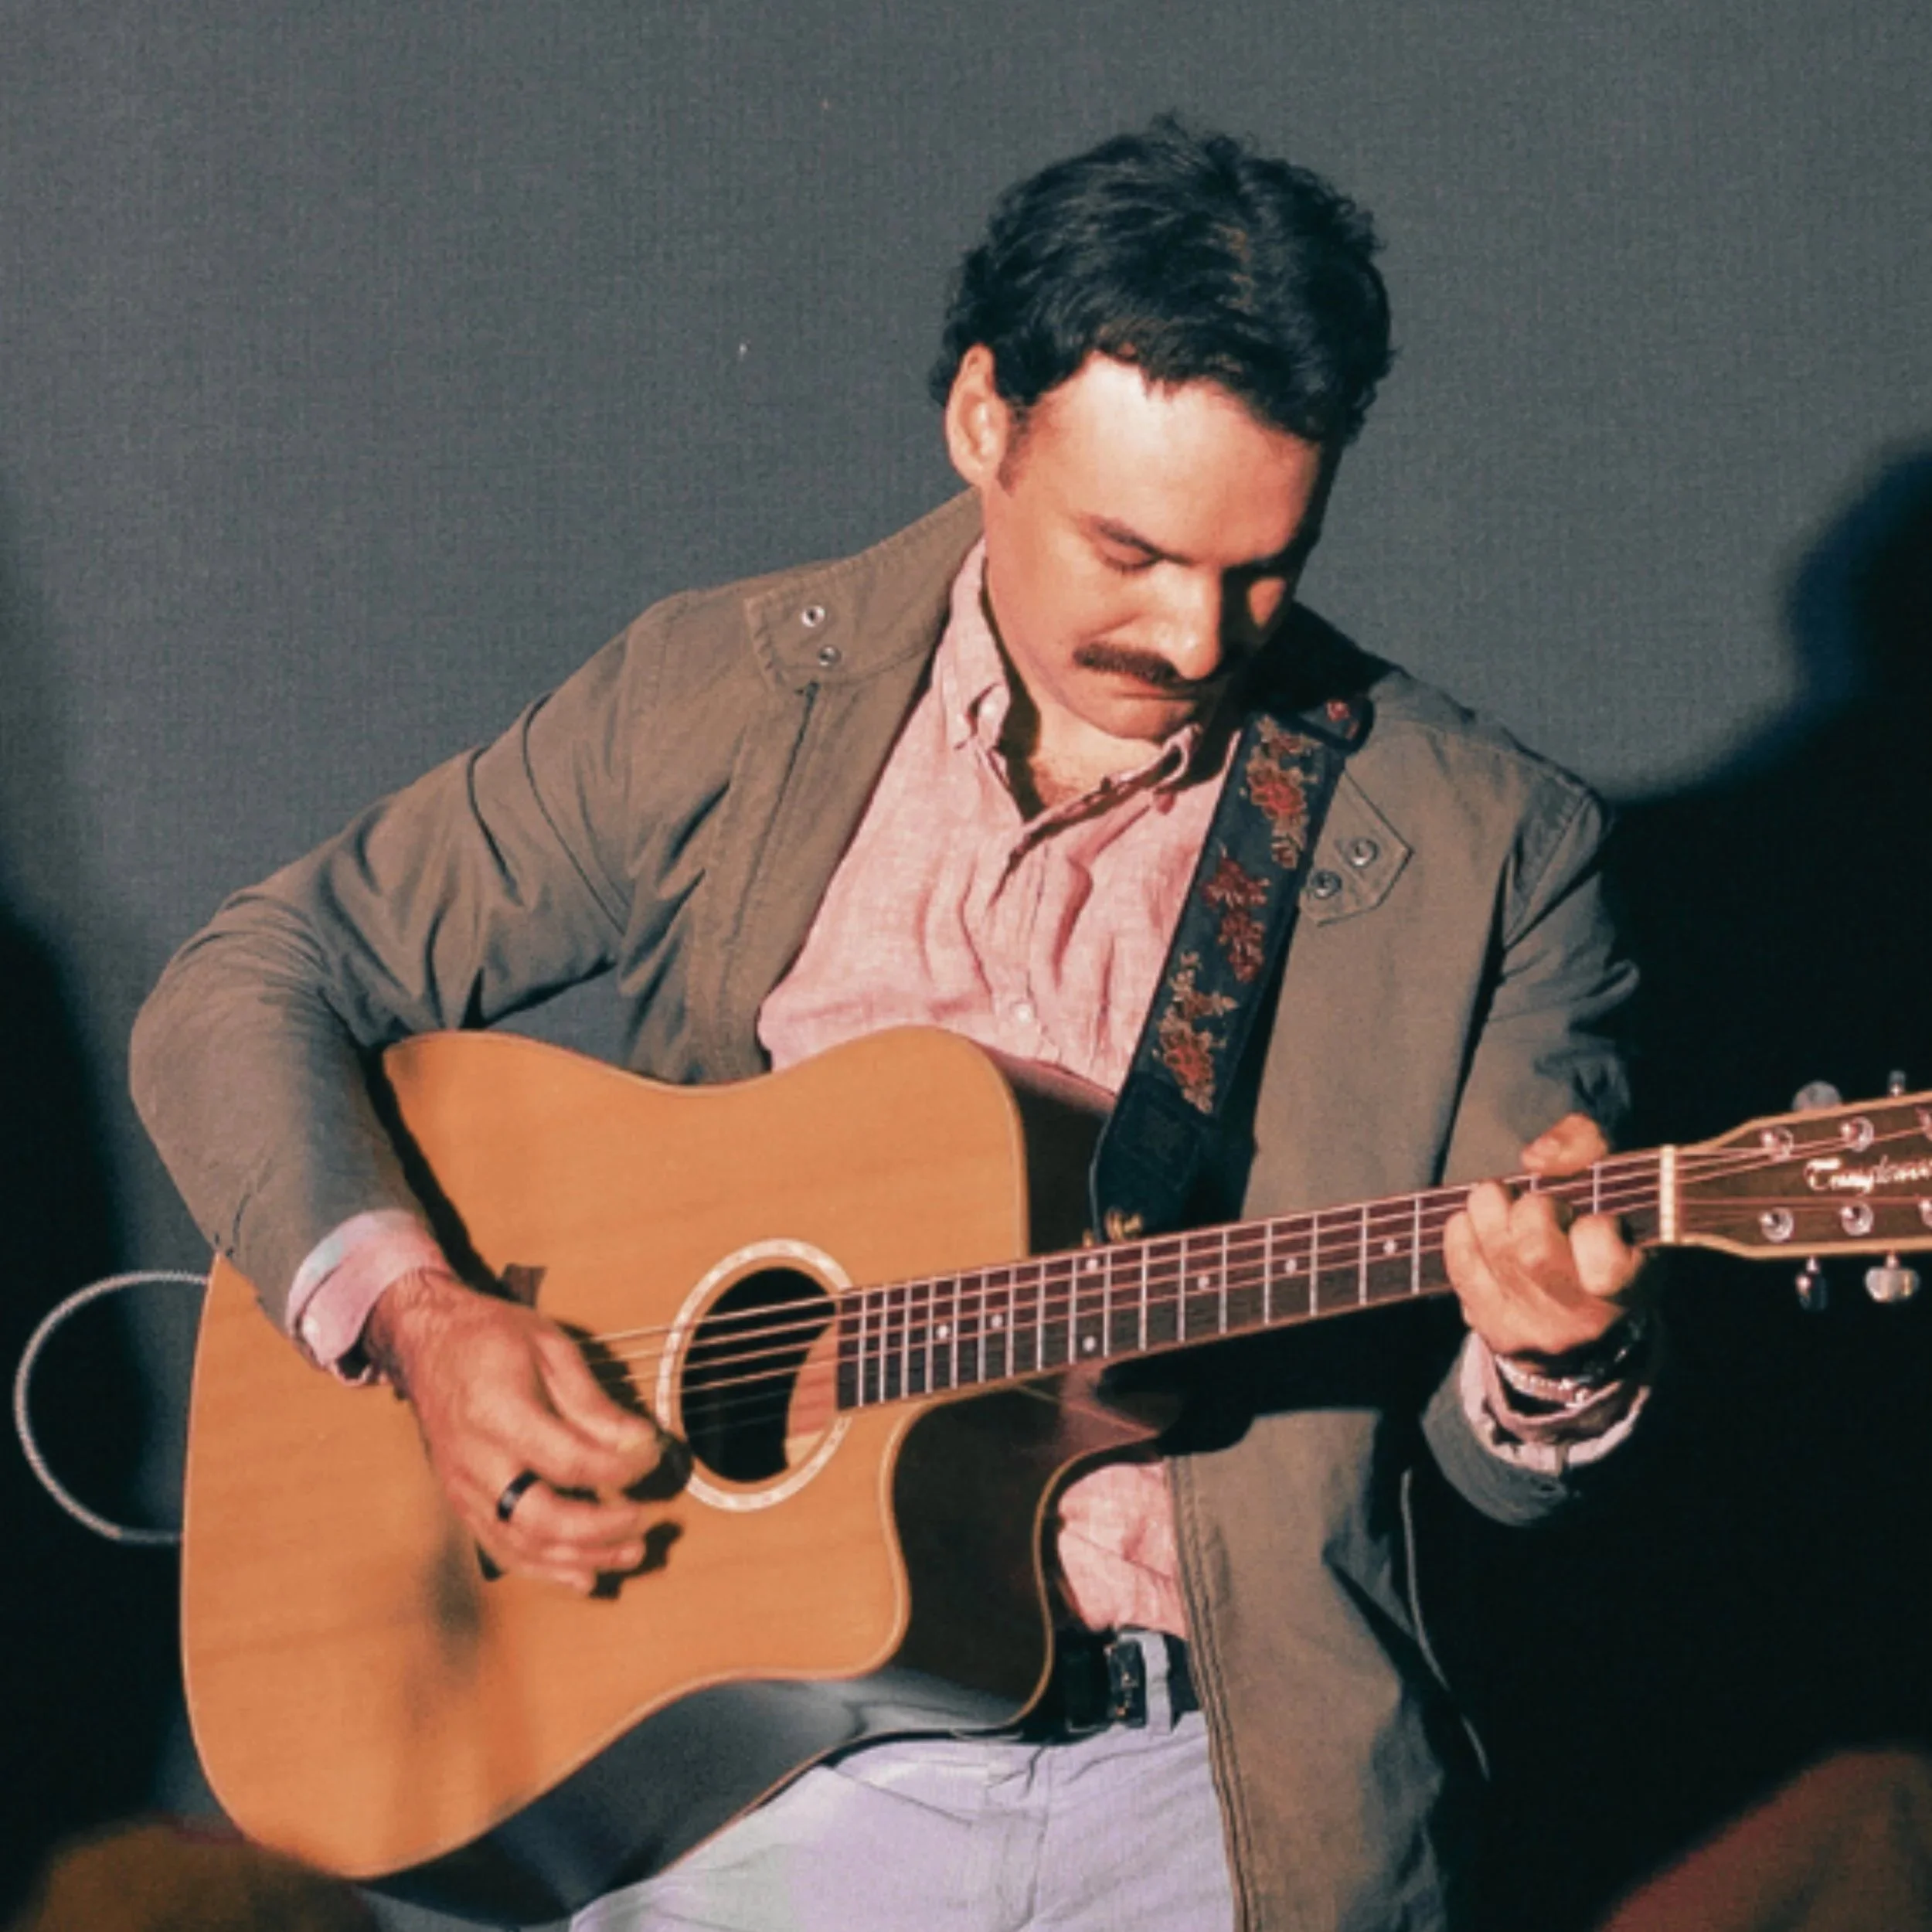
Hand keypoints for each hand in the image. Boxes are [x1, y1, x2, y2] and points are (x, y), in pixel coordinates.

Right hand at [363, 1265, 667, 1591]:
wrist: (429, 1343)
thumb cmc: (492, 1338)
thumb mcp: (550, 1348)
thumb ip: (593, 1402)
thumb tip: (639, 1442)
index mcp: (499, 1412)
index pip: (570, 1460)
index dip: (621, 1467)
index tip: (655, 1455)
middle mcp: (475, 1460)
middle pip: (541, 1518)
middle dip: (602, 1529)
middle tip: (649, 1519)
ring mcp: (463, 1489)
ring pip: (522, 1546)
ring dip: (582, 1558)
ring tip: (632, 1552)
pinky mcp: (462, 1504)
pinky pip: (503, 1550)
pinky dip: (546, 1569)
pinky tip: (585, 1575)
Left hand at [1444, 1114, 1646, 1360]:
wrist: (1584, 1319)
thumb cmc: (1601, 1231)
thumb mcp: (1613, 1182)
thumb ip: (1584, 1145)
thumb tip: (1537, 1157)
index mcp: (1632, 1287)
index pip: (1606, 1259)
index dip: (1595, 1228)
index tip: (1594, 1219)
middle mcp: (1585, 1320)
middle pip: (1535, 1251)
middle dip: (1530, 1210)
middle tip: (1537, 1203)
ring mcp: (1538, 1332)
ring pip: (1497, 1254)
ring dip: (1490, 1212)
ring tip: (1502, 1206)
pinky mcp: (1497, 1332)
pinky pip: (1462, 1267)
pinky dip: (1462, 1232)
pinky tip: (1475, 1225)